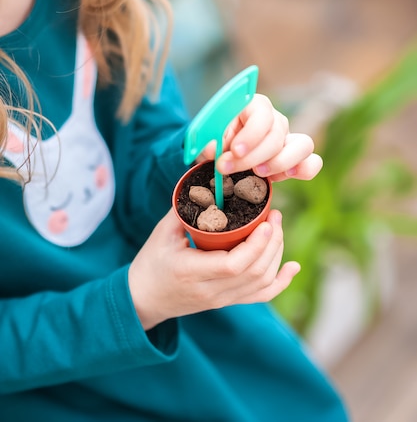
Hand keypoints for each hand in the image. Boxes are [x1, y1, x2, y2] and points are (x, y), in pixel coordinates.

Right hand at [128, 208, 299, 330]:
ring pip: (261, 284)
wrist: (143, 298)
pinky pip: (260, 296)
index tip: (266, 221)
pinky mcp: (227, 302)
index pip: (234, 265)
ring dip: (276, 255)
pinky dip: (281, 282)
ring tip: (277, 229)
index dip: (256, 245)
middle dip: (272, 242)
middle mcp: (211, 291)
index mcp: (192, 272)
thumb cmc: (151, 261)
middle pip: (254, 273)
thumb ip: (187, 207)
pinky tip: (293, 267)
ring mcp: (221, 300)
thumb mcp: (163, 232)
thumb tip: (210, 180)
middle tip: (276, 215)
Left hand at [199, 93, 322, 181]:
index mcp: (255, 106)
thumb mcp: (207, 137)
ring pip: (303, 145)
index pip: (262, 115)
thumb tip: (214, 150)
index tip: (234, 151)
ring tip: (258, 173)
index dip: (251, 135)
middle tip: (228, 168)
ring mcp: (288, 139)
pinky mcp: (295, 159)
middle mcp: (275, 120)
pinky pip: (312, 162)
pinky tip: (283, 177)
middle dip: (253, 156)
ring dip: (280, 162)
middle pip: (277, 135)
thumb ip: (209, 142)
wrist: (221, 154)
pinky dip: (303, 170)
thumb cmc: (215, 139)